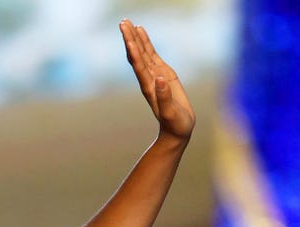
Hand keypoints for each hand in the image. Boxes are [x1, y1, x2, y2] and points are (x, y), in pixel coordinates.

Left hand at [120, 20, 195, 142]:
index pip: (139, 66)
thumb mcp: (170, 113)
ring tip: (128, 23)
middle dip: (130, 39)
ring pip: (142, 53)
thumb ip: (164, 97)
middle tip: (123, 22)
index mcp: (149, 87)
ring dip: (135, 38)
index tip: (128, 37)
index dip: (134, 51)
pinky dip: (146, 43)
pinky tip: (141, 32)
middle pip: (137, 55)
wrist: (177, 130)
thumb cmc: (175, 124)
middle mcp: (148, 79)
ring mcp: (154, 75)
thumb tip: (160, 79)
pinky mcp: (163, 73)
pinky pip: (152, 55)